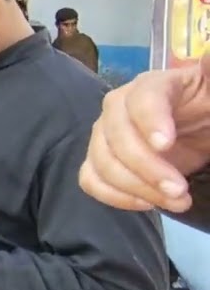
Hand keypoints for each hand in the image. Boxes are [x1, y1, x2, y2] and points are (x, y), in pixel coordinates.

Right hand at [80, 53, 209, 211]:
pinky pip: (91, 180)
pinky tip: (147, 203)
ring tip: (175, 201)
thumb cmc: (207, 109)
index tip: (166, 145)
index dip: (150, 121)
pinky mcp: (102, 161)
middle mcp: (120, 107)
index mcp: (153, 85)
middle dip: (145, 168)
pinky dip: (113, 196)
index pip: (141, 98)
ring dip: (135, 188)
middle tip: (180, 192)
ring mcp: (105, 135)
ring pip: (101, 161)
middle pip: (115, 135)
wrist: (201, 131)